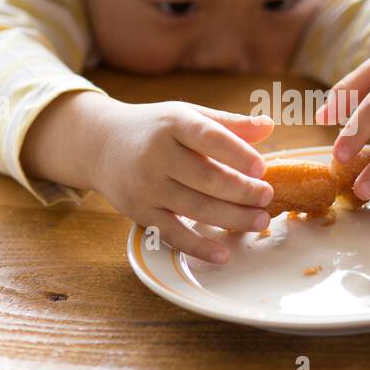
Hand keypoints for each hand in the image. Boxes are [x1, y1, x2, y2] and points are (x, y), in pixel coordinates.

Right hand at [22, 92, 274, 263]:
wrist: (100, 144)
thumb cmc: (155, 129)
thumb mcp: (187, 115)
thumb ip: (228, 123)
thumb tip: (269, 127)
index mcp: (173, 124)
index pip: (209, 138)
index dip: (237, 153)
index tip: (262, 168)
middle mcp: (157, 155)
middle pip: (207, 178)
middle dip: (242, 191)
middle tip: (267, 197)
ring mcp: (147, 187)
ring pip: (196, 208)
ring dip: (232, 218)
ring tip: (260, 220)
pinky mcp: (140, 213)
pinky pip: (173, 235)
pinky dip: (199, 247)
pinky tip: (224, 254)